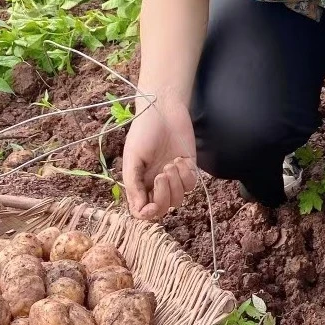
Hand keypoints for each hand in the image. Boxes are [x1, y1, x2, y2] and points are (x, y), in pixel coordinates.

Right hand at [123, 99, 198, 220]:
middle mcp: (156, 184)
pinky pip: (191, 185)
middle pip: (163, 208)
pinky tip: (181, 159)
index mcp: (139, 183)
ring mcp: (174, 177)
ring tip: (171, 163)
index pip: (143, 211)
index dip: (148, 214)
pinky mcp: (189, 168)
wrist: (163, 110)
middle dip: (164, 196)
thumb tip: (138, 210)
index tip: (152, 206)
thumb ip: (133, 184)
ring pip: (179, 199)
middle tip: (162, 174)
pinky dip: (187, 175)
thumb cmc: (143, 132)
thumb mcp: (132, 158)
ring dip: (176, 184)